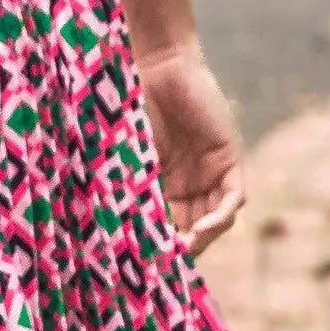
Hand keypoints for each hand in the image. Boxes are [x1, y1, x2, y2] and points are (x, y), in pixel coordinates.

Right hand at [133, 43, 244, 255]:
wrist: (154, 62)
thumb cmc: (127, 101)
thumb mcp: (122, 154)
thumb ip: (121, 187)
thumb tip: (96, 232)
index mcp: (161, 183)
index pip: (166, 225)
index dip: (158, 246)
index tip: (141, 265)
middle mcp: (190, 182)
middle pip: (193, 228)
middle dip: (180, 249)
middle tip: (164, 267)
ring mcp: (211, 171)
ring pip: (214, 219)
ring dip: (201, 238)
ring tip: (182, 250)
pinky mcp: (229, 158)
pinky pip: (233, 198)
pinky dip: (220, 217)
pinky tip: (202, 229)